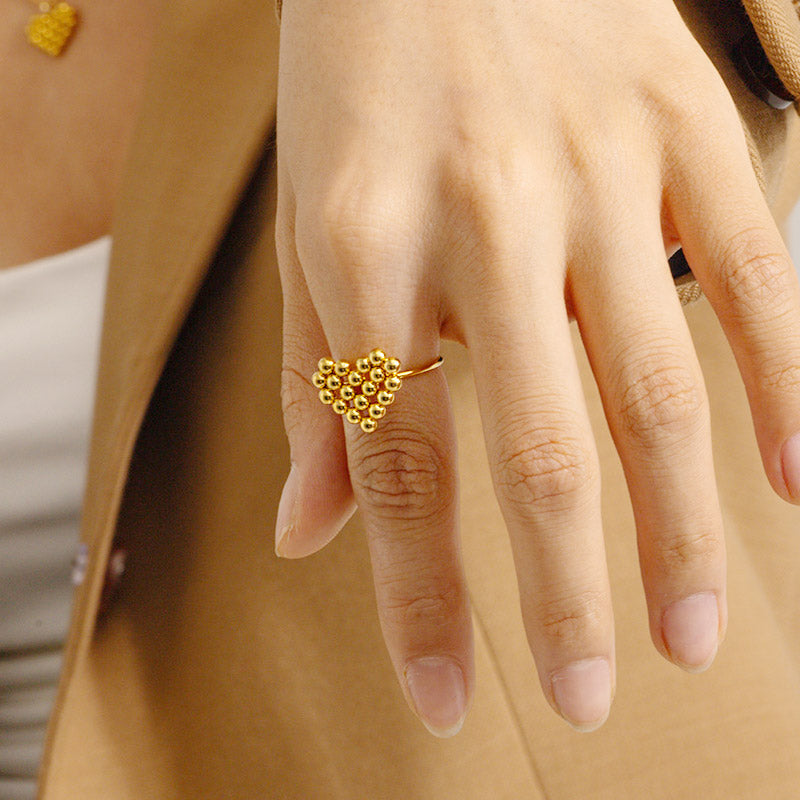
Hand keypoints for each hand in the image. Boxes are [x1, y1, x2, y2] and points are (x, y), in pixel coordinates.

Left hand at [273, 0, 799, 734]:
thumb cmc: (352, 89)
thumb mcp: (304, 234)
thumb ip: (318, 389)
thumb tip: (306, 535)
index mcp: (361, 252)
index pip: (397, 468)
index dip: (418, 598)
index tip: (444, 699)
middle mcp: (476, 220)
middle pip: (534, 450)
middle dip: (561, 594)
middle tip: (584, 698)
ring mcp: (589, 170)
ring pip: (651, 386)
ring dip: (676, 530)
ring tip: (689, 635)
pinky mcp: (675, 125)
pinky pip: (747, 271)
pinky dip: (785, 383)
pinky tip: (795, 484)